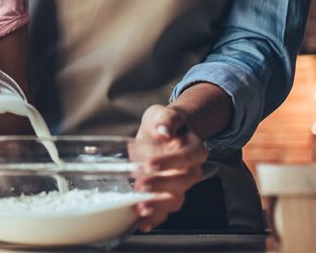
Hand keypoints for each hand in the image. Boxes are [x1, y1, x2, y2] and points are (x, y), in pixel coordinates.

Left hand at [133, 104, 207, 231]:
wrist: (162, 132)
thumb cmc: (163, 123)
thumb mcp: (161, 114)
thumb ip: (164, 120)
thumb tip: (163, 130)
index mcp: (194, 148)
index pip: (187, 157)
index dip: (169, 162)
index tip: (150, 164)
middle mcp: (192, 169)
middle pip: (182, 181)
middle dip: (160, 185)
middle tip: (140, 185)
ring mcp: (181, 184)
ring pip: (176, 199)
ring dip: (158, 205)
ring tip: (140, 206)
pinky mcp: (170, 195)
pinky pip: (166, 210)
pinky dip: (155, 217)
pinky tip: (142, 222)